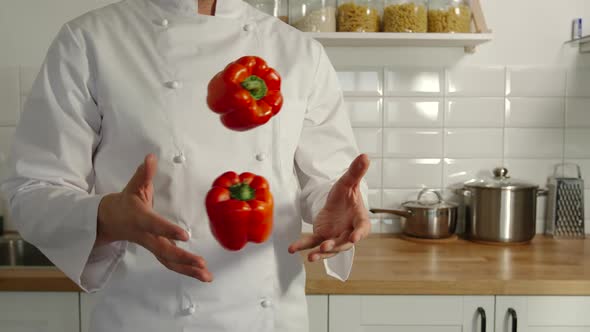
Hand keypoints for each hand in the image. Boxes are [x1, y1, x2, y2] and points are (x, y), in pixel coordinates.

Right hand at [96, 154, 212, 281]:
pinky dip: (187, 271)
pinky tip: (203, 275)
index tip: (185, 236)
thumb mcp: (133, 186)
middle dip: (183, 259)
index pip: (155, 225)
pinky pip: (172, 264)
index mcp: (141, 219)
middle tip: (202, 263)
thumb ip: (143, 173)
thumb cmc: (126, 202)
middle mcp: (147, 236)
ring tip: (207, 276)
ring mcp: (152, 246)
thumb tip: (151, 157)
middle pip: (165, 251)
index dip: (168, 231)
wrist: (109, 220)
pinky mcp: (158, 251)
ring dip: (189, 270)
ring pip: (170, 262)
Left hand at [288, 154, 370, 261]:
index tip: (355, 238)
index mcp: (360, 220)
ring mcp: (335, 237)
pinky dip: (302, 246)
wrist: (337, 202)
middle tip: (325, 247)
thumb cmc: (346, 195)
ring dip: (320, 253)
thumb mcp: (349, 182)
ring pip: (328, 248)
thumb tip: (365, 156)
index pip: (362, 228)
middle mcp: (348, 233)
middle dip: (335, 246)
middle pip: (344, 243)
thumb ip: (356, 171)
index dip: (359, 234)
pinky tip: (292, 249)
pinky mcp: (321, 237)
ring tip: (311, 257)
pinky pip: (311, 242)